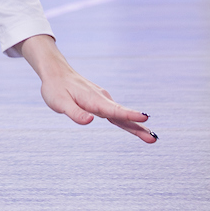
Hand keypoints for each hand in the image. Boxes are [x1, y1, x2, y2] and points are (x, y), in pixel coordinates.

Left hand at [19, 35, 155, 142]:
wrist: (55, 72)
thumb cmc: (55, 88)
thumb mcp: (59, 102)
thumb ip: (75, 113)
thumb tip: (90, 121)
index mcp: (93, 100)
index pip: (114, 110)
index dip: (129, 115)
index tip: (145, 117)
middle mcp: (102, 99)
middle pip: (122, 115)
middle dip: (138, 127)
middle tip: (154, 138)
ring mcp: (103, 100)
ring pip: (122, 115)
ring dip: (136, 125)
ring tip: (151, 137)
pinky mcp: (101, 102)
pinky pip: (116, 113)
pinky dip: (128, 120)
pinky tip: (136, 127)